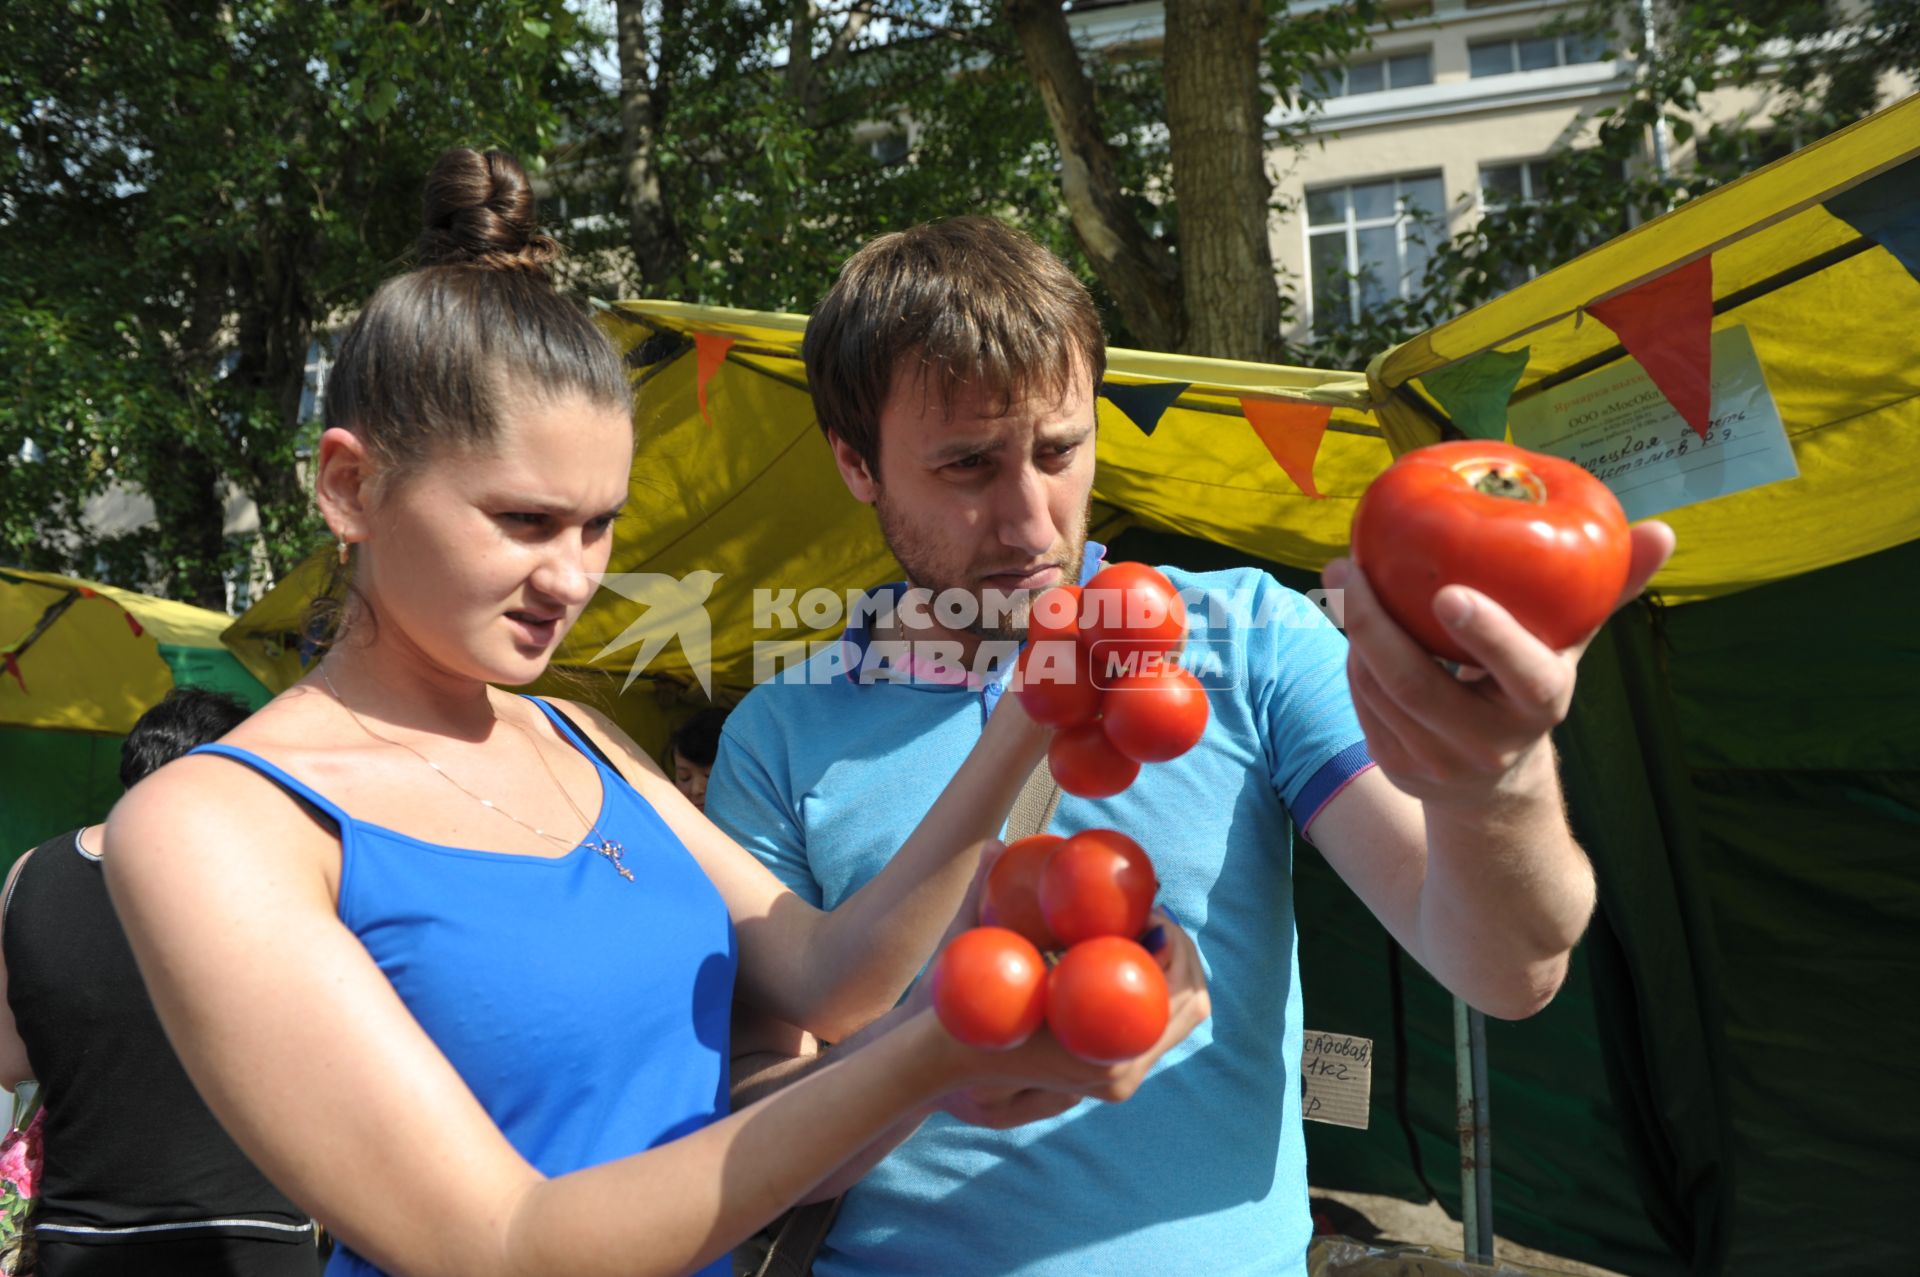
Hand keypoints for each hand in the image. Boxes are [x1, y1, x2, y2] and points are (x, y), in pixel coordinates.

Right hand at [937, 907, 1210, 1122]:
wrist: (945, 1067)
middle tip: (1151, 912)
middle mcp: (1121, 1076)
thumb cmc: (956, 1014)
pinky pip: (1157, 1023)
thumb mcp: (968, 958)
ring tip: (1141, 924)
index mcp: (1104, 1059)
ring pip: (1180, 1015)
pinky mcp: (1115, 1073)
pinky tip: (1125, 948)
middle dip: (1182, 948)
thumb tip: (995, 844)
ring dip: (1171, 965)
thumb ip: (980, 900)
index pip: (1175, 993)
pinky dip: (1154, 984)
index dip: (1173, 941)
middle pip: (1193, 1004)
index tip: (1148, 909)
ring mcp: (1120, 1078)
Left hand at [1323, 521, 1673, 805]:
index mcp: (1539, 705)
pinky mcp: (1397, 765)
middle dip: (1374, 624)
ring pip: (1380, 689)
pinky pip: (1363, 702)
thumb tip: (1660, 531)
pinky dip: (1354, 656)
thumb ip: (1607, 591)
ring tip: (1345, 574)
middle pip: (1416, 685)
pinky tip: (1348, 615)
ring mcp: (1436, 761)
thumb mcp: (1569, 645)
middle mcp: (1487, 743)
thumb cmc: (1531, 687)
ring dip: (1356, 632)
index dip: (1488, 634)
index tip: (1450, 592)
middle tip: (1349, 563)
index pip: (1520, 673)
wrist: (1496, 789)